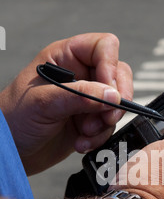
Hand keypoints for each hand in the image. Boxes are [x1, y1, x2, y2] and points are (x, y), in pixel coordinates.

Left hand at [0, 33, 132, 174]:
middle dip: (114, 100)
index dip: (111, 67)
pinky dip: (99, 137)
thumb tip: (113, 95)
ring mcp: (86, 99)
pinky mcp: (89, 121)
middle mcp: (80, 75)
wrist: (10, 151)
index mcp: (65, 57)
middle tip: (106, 117)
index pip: (103, 47)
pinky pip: (108, 126)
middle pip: (117, 75)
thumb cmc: (13, 118)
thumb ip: (79, 96)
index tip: (110, 92)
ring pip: (116, 104)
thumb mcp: (43, 102)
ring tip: (84, 133)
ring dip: (104, 123)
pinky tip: (81, 142)